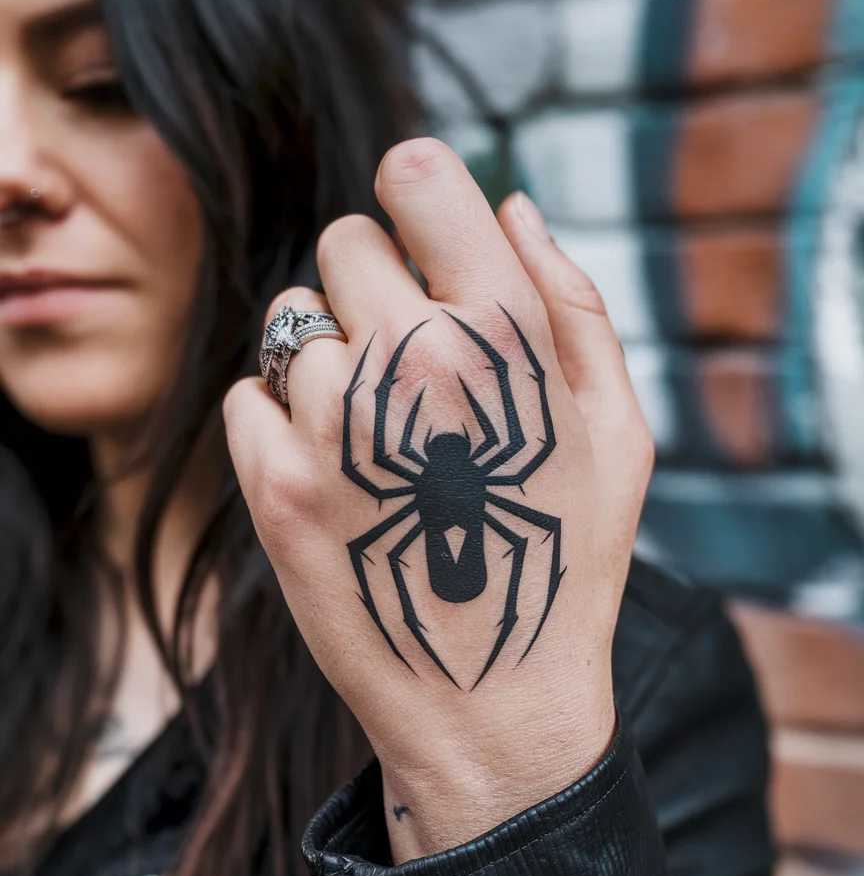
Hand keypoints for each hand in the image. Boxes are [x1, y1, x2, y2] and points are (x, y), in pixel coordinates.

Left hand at [224, 140, 652, 861]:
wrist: (490, 700)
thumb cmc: (564, 558)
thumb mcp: (617, 428)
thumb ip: (571, 301)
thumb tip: (511, 205)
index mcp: (502, 331)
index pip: (418, 175)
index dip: (419, 193)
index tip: (423, 233)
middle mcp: (409, 361)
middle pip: (345, 242)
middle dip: (377, 287)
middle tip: (413, 365)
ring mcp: (333, 424)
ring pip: (291, 321)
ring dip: (329, 357)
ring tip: (378, 433)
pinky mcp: (274, 486)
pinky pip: (249, 395)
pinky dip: (282, 418)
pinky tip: (335, 470)